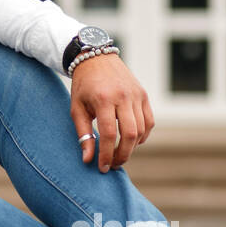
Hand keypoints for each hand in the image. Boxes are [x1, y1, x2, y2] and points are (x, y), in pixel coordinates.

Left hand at [69, 53, 153, 172]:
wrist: (95, 58)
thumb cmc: (83, 86)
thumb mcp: (76, 108)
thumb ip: (83, 134)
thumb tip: (88, 159)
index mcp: (103, 99)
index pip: (110, 134)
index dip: (107, 154)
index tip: (103, 167)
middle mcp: (123, 96)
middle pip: (130, 134)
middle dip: (123, 155)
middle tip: (114, 164)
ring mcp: (136, 95)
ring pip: (142, 129)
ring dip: (133, 147)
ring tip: (120, 154)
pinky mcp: (143, 94)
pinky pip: (149, 121)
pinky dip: (143, 135)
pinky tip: (132, 141)